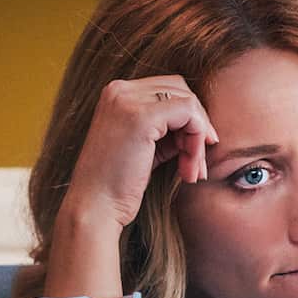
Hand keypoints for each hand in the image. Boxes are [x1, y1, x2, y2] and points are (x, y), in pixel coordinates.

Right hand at [65, 75, 218, 229]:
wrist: (94, 209)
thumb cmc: (117, 185)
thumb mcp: (143, 147)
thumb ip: (166, 129)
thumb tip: (203, 123)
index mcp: (114, 94)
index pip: (167, 89)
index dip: (187, 119)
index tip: (191, 153)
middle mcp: (118, 90)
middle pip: (181, 90)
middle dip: (196, 126)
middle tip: (196, 164)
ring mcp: (128, 101)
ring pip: (188, 102)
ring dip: (198, 137)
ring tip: (192, 171)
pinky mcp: (142, 116)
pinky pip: (189, 113)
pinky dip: (197, 141)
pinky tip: (188, 169)